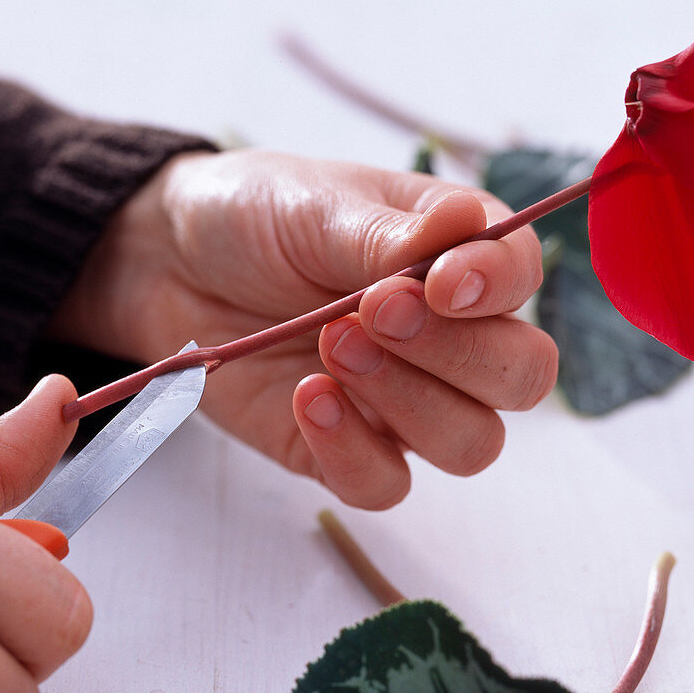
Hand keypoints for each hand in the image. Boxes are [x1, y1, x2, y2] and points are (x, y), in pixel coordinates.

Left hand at [52, 149, 555, 508]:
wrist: (170, 265)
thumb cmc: (254, 218)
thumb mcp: (316, 207)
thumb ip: (389, 236)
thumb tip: (470, 224)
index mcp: (457, 259)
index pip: (523, 280)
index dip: (498, 288)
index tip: (437, 281)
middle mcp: (446, 338)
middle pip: (519, 379)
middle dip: (458, 354)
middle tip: (376, 309)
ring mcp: (401, 402)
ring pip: (469, 443)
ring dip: (408, 401)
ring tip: (332, 344)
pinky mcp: (346, 450)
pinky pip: (385, 485)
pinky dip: (354, 452)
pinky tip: (309, 398)